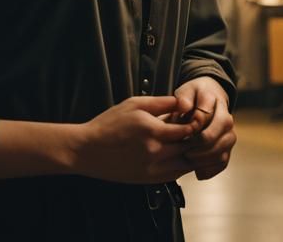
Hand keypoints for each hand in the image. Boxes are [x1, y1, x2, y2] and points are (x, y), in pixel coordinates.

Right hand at [73, 95, 199, 184]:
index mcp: (152, 129)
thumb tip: (182, 101)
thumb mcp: (134, 104)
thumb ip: (161, 103)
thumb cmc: (109, 124)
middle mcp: (155, 151)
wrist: (89, 150)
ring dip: (190, 154)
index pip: (187, 130)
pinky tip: (177, 156)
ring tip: (186, 143)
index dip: (194, 124)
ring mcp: (153, 168)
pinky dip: (181, 166)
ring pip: (185, 164)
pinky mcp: (150, 180)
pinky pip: (175, 175)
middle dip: (194, 138)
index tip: (193, 119)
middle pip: (188, 147)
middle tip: (193, 131)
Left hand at [169, 77, 235, 179]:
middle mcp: (226, 117)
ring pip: (221, 151)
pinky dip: (211, 169)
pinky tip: (198, 172)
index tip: (181, 131)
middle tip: (184, 150)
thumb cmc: (193, 96)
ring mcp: (229, 133)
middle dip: (198, 145)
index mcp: (214, 100)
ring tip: (188, 159)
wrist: (208, 97)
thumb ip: (183, 98)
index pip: (205, 115)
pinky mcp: (228, 147)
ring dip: (204, 159)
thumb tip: (184, 107)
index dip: (192, 125)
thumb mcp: (185, 91)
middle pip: (215, 136)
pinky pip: (223, 162)